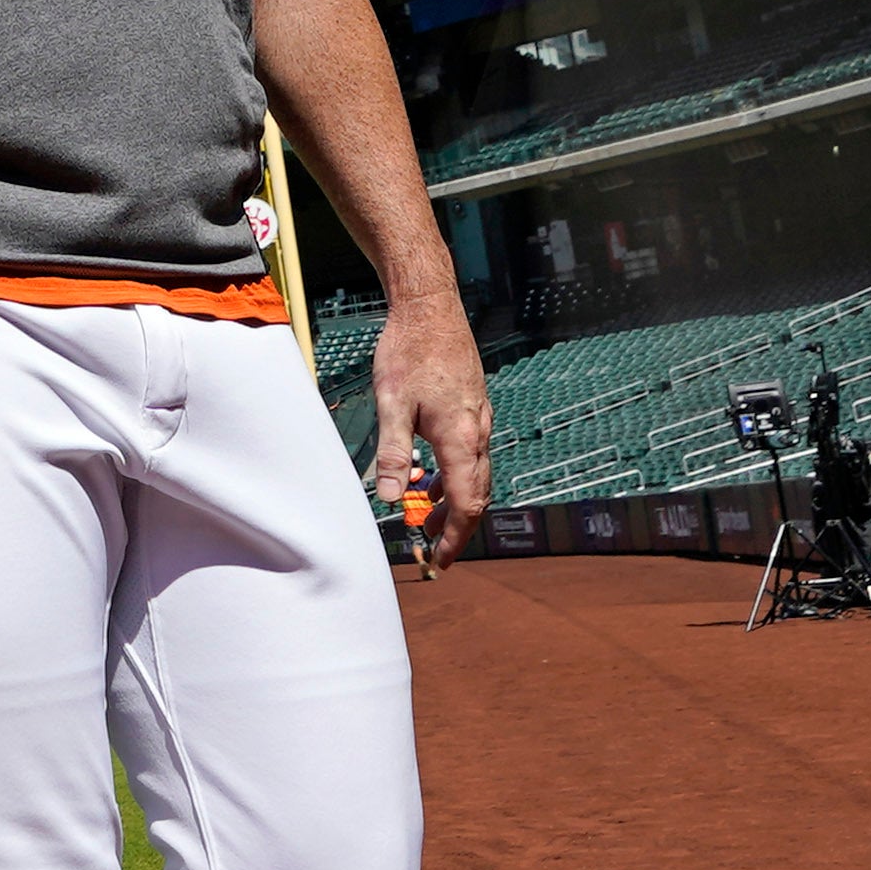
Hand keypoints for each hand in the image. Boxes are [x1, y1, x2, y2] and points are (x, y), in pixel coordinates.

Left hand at [367, 297, 492, 539]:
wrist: (431, 308)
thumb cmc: (410, 351)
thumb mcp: (391, 405)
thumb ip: (394, 455)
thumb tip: (392, 500)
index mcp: (461, 438)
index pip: (467, 504)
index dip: (455, 539)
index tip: (439, 561)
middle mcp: (479, 432)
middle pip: (478, 495)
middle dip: (457, 528)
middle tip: (432, 549)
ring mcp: (479, 419)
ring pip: (476, 475)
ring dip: (455, 503)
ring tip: (429, 520)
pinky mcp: (473, 408)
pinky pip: (471, 455)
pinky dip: (456, 477)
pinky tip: (433, 479)